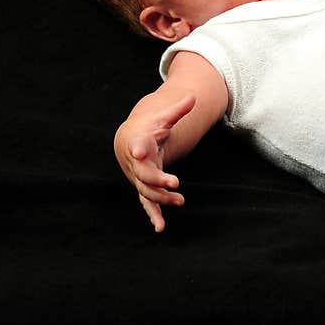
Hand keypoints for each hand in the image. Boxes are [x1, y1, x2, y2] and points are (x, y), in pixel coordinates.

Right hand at [114, 94, 195, 231]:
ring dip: (161, 198)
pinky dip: (153, 215)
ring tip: (180, 201)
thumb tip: (194, 96)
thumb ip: (178, 110)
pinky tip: (160, 228)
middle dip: (158, 180)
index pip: (137, 146)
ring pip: (147, 192)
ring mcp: (139, 178)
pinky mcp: (144, 188)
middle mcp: (136, 164)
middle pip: (144, 175)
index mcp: (138, 143)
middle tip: (175, 183)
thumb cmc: (149, 127)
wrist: (130, 140)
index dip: (138, 149)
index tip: (140, 152)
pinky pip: (147, 203)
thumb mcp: (163, 118)